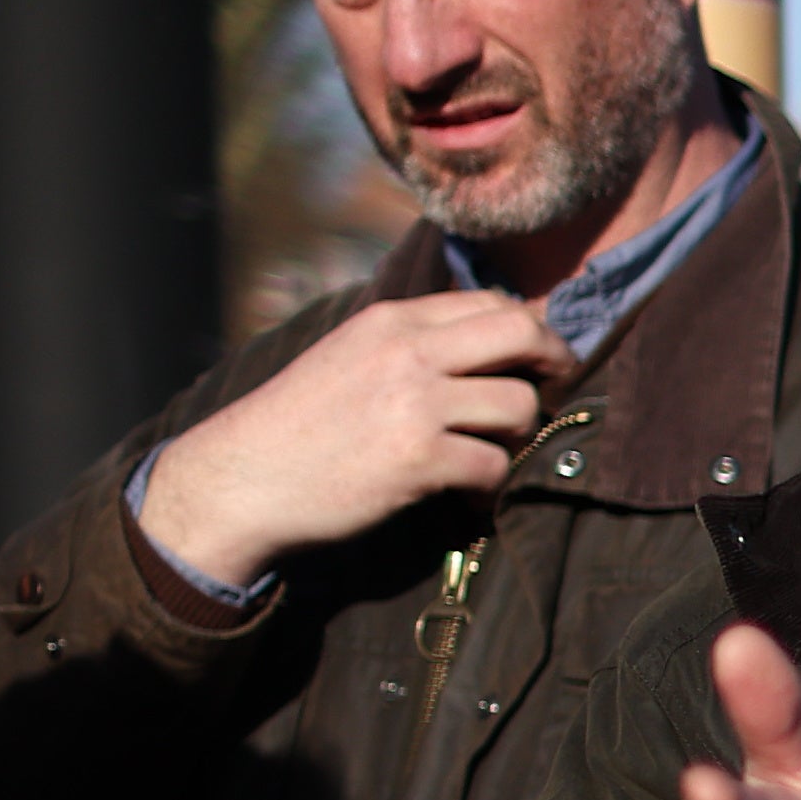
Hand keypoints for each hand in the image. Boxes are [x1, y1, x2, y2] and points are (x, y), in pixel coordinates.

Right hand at [130, 288, 567, 593]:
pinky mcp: (419, 459)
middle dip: (554, 363)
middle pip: (522, 333)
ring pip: (519, 405)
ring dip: (520, 436)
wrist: (242, 479)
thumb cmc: (299, 424)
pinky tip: (472, 496)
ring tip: (494, 454)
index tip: (539, 360)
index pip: (491, 303)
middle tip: (558, 391)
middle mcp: (407, 352)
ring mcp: (415, 404)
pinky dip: (493, 487)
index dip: (530, 332)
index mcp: (391, 320)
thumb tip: (489, 342)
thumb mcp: (351, 355)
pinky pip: (495, 466)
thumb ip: (411, 343)